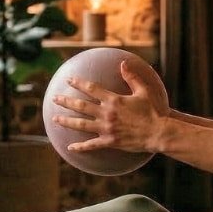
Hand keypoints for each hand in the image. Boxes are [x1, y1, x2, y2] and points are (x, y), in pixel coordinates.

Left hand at [52, 59, 166, 154]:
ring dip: (66, 121)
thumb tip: (123, 63)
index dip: (79, 83)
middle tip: (55, 98)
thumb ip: (132, 77)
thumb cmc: (153, 111)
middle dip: (66, 101)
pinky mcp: (109, 142)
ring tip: (55, 118)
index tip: (69, 80)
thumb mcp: (144, 91)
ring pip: (81, 124)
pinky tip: (70, 147)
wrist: (157, 132)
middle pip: (80, 106)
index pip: (91, 89)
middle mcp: (106, 113)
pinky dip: (80, 147)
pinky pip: (91, 145)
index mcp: (113, 100)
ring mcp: (106, 128)